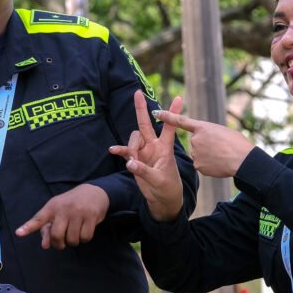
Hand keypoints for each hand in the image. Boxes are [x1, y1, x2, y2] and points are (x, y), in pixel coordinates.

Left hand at [15, 183, 108, 249]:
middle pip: (56, 235)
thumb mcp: (57, 212)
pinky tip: (83, 231)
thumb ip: (48, 229)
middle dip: (58, 244)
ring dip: (73, 242)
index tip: (18, 233)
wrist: (93, 193)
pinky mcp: (91, 217)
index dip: (28, 227)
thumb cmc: (70, 205)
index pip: (38, 218)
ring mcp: (78, 212)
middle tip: (61, 242)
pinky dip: (84, 239)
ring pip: (72, 239)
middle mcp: (64, 209)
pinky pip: (85, 238)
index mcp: (52, 207)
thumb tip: (45, 246)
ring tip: (74, 233)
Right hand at [108, 91, 184, 221]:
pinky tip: (113, 150)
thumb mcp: (158, 180)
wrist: (163, 199)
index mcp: (165, 148)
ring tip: (132, 162)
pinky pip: (124, 151)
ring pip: (133, 138)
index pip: (170, 127)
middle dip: (141, 108)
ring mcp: (144, 152)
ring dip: (130, 147)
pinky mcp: (135, 159)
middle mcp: (154, 146)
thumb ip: (143, 170)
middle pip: (146, 123)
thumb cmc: (167, 188)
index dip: (174, 113)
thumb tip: (129, 162)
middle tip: (137, 92)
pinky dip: (119, 150)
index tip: (179, 97)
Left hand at [152, 107, 255, 178]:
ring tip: (222, 156)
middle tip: (221, 148)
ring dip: (209, 156)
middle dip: (206, 146)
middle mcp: (195, 139)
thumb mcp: (223, 132)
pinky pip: (202, 165)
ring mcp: (195, 153)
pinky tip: (220, 164)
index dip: (167, 116)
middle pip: (196, 143)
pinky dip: (210, 166)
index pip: (181, 120)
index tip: (155, 112)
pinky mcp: (198, 166)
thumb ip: (209, 134)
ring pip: (199, 155)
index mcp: (202, 127)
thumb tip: (206, 140)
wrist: (243, 160)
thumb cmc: (238, 144)